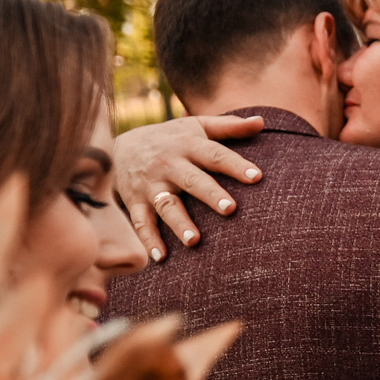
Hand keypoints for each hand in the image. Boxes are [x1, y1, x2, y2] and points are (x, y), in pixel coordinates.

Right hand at [113, 115, 266, 260]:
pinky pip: (141, 222)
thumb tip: (262, 121)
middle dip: (210, 194)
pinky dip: (149, 240)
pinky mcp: (135, 202)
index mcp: (188, 145)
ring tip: (194, 241)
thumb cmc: (170, 138)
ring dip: (179, 223)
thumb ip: (229, 126)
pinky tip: (161, 258)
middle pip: (192, 180)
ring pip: (166, 205)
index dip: (235, 165)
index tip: (257, 176)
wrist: (117, 145)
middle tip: (231, 209)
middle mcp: (169, 165)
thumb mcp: (197, 126)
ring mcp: (150, 185)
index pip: (215, 155)